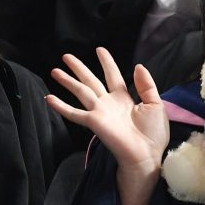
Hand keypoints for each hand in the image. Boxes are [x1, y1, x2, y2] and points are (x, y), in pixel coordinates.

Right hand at [47, 49, 168, 175]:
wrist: (146, 155)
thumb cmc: (153, 134)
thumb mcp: (155, 104)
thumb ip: (146, 85)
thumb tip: (138, 66)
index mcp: (123, 98)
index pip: (112, 75)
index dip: (106, 62)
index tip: (99, 49)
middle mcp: (108, 103)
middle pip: (90, 80)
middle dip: (79, 68)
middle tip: (67, 56)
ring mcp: (99, 112)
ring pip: (80, 91)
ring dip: (67, 81)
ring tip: (54, 70)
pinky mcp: (93, 122)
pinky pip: (74, 113)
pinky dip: (61, 106)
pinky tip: (49, 98)